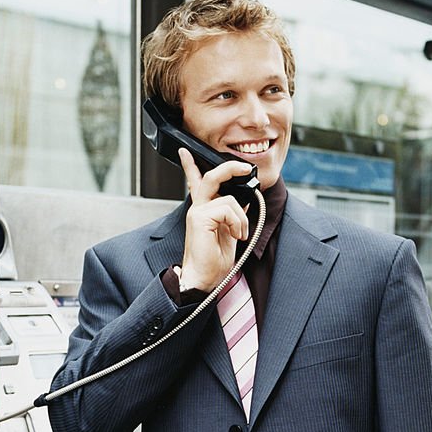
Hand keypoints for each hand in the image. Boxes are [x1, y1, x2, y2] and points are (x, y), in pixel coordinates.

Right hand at [179, 148, 253, 292]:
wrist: (204, 280)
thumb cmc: (214, 262)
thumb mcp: (229, 234)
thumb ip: (233, 216)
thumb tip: (243, 203)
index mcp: (203, 212)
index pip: (196, 183)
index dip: (190, 166)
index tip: (186, 152)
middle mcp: (198, 209)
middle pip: (212, 177)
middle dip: (230, 168)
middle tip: (245, 168)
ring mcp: (198, 212)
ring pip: (230, 199)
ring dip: (242, 219)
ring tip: (239, 234)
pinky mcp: (200, 218)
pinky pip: (228, 209)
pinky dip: (237, 223)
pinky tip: (235, 235)